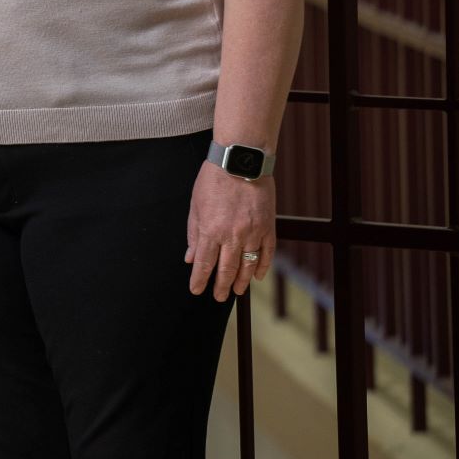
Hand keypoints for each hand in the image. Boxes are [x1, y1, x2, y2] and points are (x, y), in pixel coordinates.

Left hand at [186, 161, 274, 300]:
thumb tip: (190, 257)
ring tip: (237, 291)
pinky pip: (267, 253)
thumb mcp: (195, 205)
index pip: (204, 263)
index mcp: (211, 230)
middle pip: (226, 269)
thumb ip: (194, 233)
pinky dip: (263, 266)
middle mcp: (232, 235)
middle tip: (218, 297)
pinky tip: (258, 276)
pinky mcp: (268, 226)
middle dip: (220, 286)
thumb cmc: (213, 180)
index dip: (200, 280)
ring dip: (242, 281)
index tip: (196, 291)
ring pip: (248, 265)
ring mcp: (253, 232)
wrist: (240, 161)